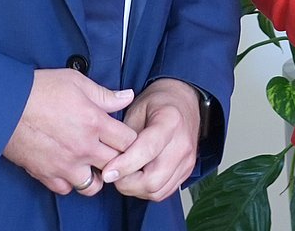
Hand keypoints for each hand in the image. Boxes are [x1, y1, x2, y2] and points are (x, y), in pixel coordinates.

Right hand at [3, 68, 136, 195]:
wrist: (4, 105)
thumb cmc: (39, 89)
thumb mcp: (76, 82)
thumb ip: (105, 94)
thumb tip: (127, 97)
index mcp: (94, 122)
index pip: (129, 141)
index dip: (130, 138)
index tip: (123, 136)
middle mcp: (83, 147)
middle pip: (116, 165)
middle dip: (118, 159)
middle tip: (111, 151)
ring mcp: (65, 164)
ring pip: (93, 185)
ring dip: (96, 176)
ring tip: (91, 164)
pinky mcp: (46, 174)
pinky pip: (66, 189)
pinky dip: (70, 182)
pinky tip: (69, 168)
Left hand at [100, 78, 201, 201]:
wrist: (183, 102)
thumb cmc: (157, 103)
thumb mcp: (135, 107)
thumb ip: (124, 134)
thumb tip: (109, 160)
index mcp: (170, 121)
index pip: (147, 150)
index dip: (125, 165)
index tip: (107, 173)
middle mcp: (182, 143)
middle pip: (153, 179)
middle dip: (127, 183)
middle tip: (112, 174)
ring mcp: (187, 160)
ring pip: (157, 191)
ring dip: (135, 189)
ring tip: (124, 174)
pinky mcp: (187, 171)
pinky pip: (164, 192)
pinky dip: (146, 190)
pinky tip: (137, 177)